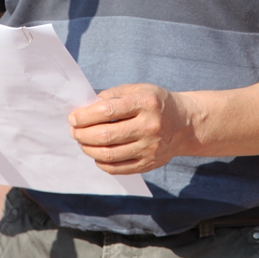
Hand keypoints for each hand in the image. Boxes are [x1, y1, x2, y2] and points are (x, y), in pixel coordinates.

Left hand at [68, 83, 196, 174]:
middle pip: (106, 135)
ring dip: (88, 149)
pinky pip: (118, 168)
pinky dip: (101, 162)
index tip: (73, 117)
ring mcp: (150, 147)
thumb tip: (86, 108)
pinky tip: (96, 154)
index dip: (85, 115)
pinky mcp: (149, 163)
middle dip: (83, 134)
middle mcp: (149, 126)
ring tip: (82, 142)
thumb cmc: (155, 103)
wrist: (185, 124)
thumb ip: (113, 95)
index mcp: (145, 103)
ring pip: (109, 154)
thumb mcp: (138, 89)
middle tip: (74, 131)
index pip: (108, 110)